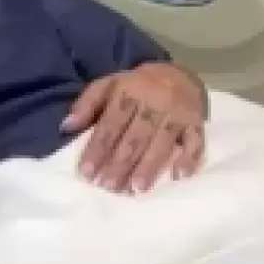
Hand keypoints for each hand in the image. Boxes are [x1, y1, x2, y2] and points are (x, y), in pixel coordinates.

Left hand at [63, 62, 206, 193]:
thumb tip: (65, 127)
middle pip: (135, 137)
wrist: (177, 74)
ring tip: (136, 189)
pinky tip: (179, 177)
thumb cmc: (135, 85)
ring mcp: (178, 114)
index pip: (110, 124)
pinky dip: (190, 159)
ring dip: (149, 166)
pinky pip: (196, 142)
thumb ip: (86, 104)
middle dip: (120, 163)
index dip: (98, 148)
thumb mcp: (107, 85)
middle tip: (108, 187)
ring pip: (162, 142)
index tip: (86, 172)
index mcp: (128, 92)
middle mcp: (153, 103)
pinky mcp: (197, 123)